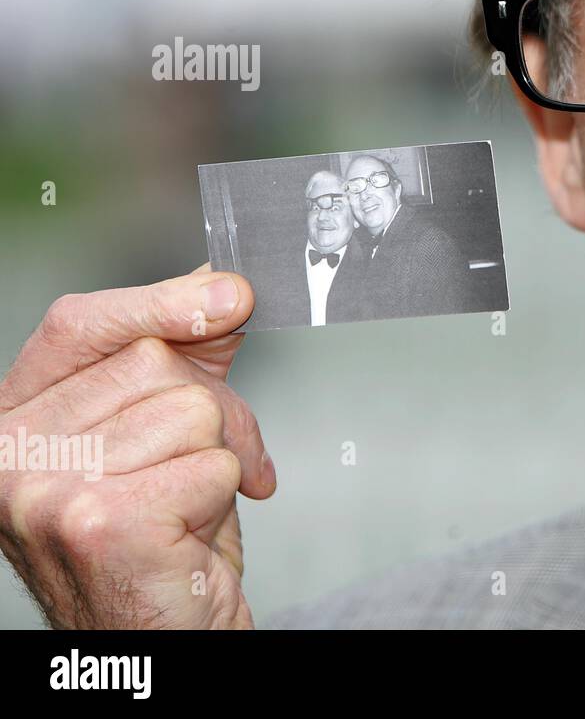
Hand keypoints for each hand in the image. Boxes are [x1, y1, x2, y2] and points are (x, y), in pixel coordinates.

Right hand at [0, 268, 273, 627]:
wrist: (163, 635)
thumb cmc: (161, 541)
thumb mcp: (162, 431)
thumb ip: (183, 356)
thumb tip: (221, 284)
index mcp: (15, 421)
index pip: (79, 323)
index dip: (158, 300)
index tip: (228, 295)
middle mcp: (11, 456)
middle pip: (154, 363)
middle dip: (209, 412)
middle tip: (196, 472)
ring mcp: (48, 488)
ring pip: (193, 410)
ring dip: (216, 458)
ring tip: (185, 508)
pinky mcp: (101, 522)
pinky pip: (214, 461)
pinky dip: (224, 495)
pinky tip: (187, 535)